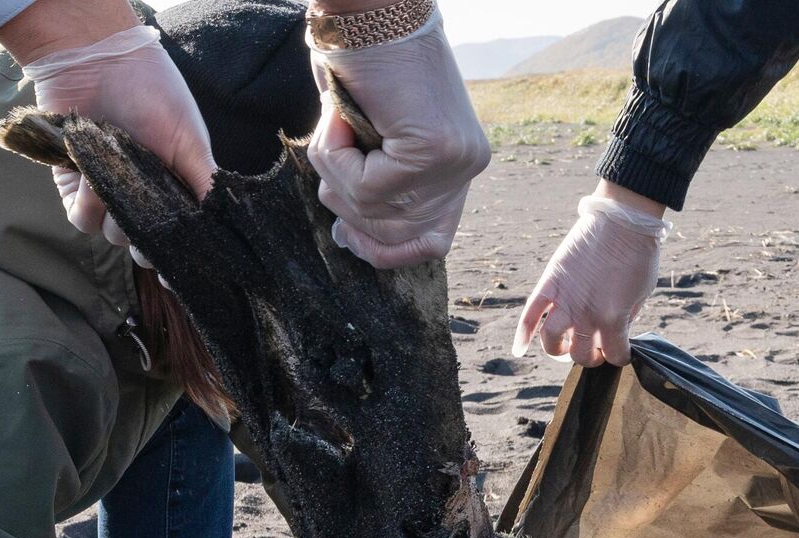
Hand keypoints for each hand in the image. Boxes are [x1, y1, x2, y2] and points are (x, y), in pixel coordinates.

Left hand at [14, 22, 216, 246]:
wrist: (99, 62)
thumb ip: (206, 185)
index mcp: (173, 189)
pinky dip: (88, 207)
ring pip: (111, 235)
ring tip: (115, 182)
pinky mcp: (72, 184)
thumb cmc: (153, 94)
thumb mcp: (192, 141)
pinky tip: (91, 180)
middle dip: (145, 243)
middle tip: (146, 222)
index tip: (176, 268)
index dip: (176, 256)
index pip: (176, 235)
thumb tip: (222, 227)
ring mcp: (105, 192)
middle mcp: (140, 195)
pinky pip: (80, 219)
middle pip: (142, 244)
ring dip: (115, 219)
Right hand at [306, 13, 490, 267]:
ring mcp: (455, 160)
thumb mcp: (371, 138)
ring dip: (334, 171)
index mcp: (458, 163)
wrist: (367, 8)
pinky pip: (366, 186)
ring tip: (337, 125)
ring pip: (373, 210)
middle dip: (348, 207)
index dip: (385, 251)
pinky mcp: (434, 148)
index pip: (432, 242)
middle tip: (332, 159)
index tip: (347, 237)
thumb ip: (375, 186)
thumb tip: (349, 237)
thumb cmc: (360, 62)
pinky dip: (334, 154)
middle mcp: (466, 166)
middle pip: (398, 236)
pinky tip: (340, 116)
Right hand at [513, 183, 669, 365]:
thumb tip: (616, 330)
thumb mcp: (642, 293)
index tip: (620, 348)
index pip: (615, 355)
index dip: (619, 354)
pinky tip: (519, 349)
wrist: (624, 220)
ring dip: (558, 349)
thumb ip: (627, 317)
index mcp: (613, 320)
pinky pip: (529, 314)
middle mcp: (586, 315)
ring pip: (551, 340)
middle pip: (581, 355)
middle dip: (591, 355)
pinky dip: (522, 334)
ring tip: (565, 345)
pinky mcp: (550, 283)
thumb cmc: (639, 255)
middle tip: (595, 346)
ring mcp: (565, 300)